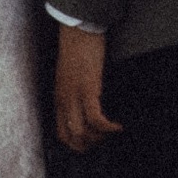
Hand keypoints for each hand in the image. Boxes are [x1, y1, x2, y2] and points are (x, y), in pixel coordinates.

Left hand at [54, 24, 121, 152]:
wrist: (78, 31)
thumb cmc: (77, 50)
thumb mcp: (70, 76)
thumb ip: (74, 93)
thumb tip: (86, 107)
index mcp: (60, 98)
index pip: (62, 133)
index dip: (77, 144)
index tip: (92, 142)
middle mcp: (64, 101)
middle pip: (71, 138)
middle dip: (89, 146)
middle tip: (104, 140)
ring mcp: (74, 97)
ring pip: (83, 133)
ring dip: (100, 138)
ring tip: (112, 132)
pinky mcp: (87, 90)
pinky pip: (96, 119)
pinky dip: (108, 127)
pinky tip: (118, 126)